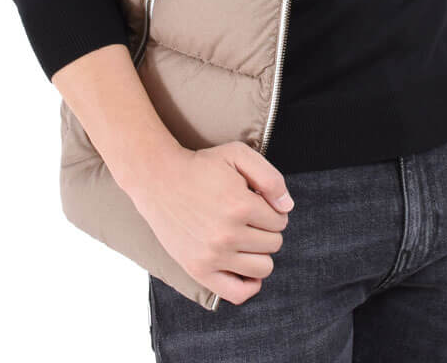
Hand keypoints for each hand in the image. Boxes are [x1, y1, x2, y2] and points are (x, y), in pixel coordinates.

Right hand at [129, 141, 293, 305]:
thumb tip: (287, 208)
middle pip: (274, 243)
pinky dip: (250, 284)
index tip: (257, 201)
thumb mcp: (238, 154)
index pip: (280, 220)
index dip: (272, 209)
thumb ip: (270, 178)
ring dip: (260, 251)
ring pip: (263, 267)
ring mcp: (213, 256)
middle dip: (267, 228)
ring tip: (245, 236)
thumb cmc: (201, 166)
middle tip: (248, 216)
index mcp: (240, 205)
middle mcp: (227, 234)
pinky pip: (238, 293)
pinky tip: (245, 264)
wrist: (159, 180)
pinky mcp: (199, 270)